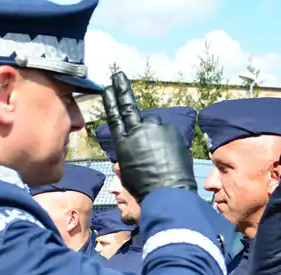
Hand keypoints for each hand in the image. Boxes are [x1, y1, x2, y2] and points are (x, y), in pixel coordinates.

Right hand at [102, 72, 197, 201]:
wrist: (168, 193)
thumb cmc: (144, 190)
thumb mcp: (127, 173)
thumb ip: (128, 156)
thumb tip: (130, 151)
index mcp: (122, 142)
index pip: (114, 115)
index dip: (111, 100)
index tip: (108, 87)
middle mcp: (137, 130)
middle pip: (130, 107)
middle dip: (123, 89)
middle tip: (118, 75)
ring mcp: (156, 128)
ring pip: (153, 124)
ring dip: (154, 133)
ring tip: (159, 156)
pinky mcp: (172, 131)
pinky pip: (167, 133)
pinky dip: (167, 141)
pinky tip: (169, 157)